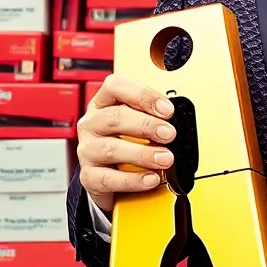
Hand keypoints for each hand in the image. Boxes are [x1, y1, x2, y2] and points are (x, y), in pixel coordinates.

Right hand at [77, 73, 175, 214]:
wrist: (107, 176)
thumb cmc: (126, 143)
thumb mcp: (138, 123)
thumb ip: (153, 117)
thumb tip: (179, 120)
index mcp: (104, 103)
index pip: (116, 86)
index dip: (143, 95)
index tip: (167, 109)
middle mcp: (92, 124)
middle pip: (115, 117)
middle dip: (147, 125)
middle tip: (170, 134)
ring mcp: (88, 150)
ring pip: (111, 149)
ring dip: (143, 154)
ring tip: (166, 159)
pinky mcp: (89, 176)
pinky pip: (110, 179)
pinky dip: (134, 180)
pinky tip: (151, 178)